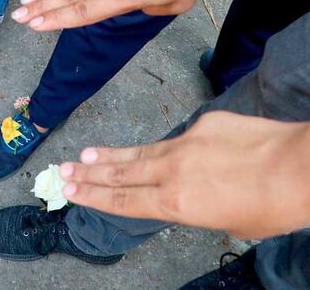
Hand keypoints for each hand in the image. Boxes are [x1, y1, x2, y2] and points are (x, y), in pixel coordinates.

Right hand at [59, 111, 309, 238]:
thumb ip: (201, 210)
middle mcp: (173, 171)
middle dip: (89, 173)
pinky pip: (181, 138)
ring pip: (140, 152)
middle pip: (120, 173)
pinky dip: (169, 148)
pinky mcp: (205, 124)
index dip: (93, 196)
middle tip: (62, 170)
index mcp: (176, 202)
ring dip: (111, 155)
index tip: (69, 191)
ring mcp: (186, 143)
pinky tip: (167, 153)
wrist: (301, 167)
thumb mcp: (230, 224)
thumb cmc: (274, 207)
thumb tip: (195, 198)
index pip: (123, 200)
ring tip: (86, 154)